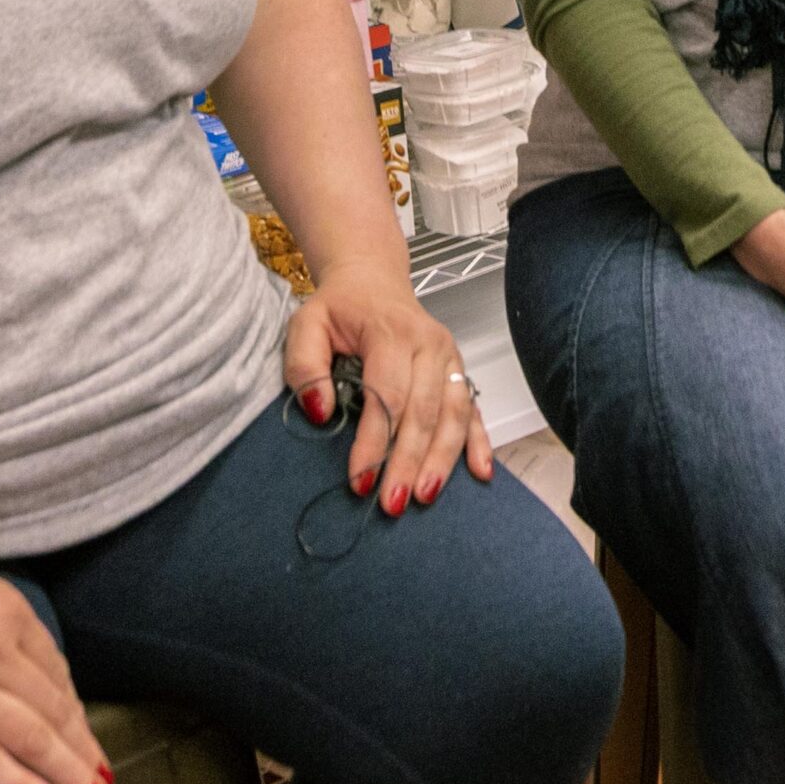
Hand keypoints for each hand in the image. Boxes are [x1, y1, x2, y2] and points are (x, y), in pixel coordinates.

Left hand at [282, 255, 493, 514]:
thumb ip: (304, 365)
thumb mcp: (306, 324)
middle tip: (392, 502)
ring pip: (453, 415)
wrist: (372, 281)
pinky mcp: (459, 372)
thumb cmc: (340, 307)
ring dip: (441, 459)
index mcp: (391, 331)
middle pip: (423, 411)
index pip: (387, 394)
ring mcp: (449, 359)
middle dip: (408, 461)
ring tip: (424, 496)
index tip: (359, 480)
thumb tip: (319, 411)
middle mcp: (428, 344)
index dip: (374, 441)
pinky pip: (473, 409)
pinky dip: (479, 442)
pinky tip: (480, 472)